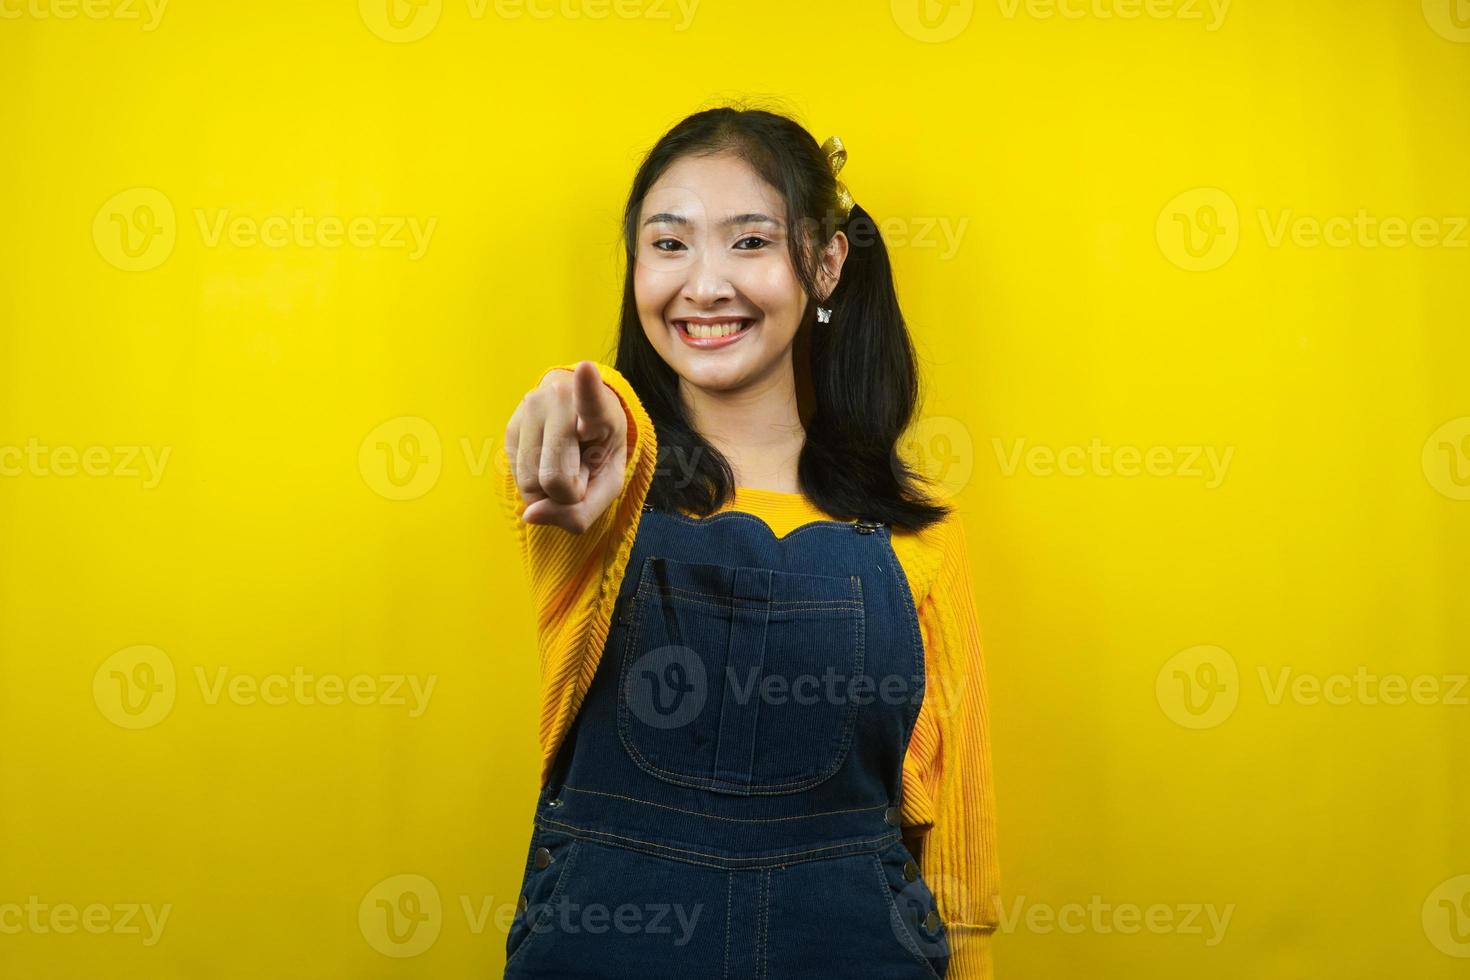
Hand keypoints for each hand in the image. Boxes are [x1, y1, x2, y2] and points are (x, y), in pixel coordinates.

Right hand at [505, 360, 627, 533]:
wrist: (580, 421)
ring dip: (548, 490)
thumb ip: (582, 512)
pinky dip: (534, 484)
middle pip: (554, 478)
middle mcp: (561, 401)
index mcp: (599, 409)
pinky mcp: (511, 425)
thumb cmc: (600, 452)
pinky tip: (546, 461)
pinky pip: (517, 478)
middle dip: (568, 493)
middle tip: (580, 472)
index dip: (586, 388)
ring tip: (563, 464)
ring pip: (530, 481)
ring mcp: (531, 409)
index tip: (585, 368)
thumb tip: (530, 515)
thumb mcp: (608, 485)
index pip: (590, 401)